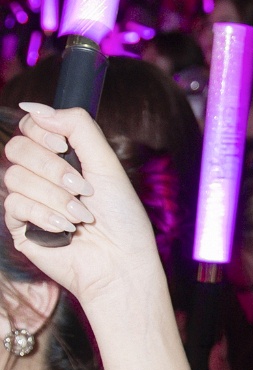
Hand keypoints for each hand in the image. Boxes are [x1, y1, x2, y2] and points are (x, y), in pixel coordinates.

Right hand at [4, 106, 161, 307]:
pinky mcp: (20, 225)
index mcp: (61, 156)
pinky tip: (65, 229)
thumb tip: (33, 106)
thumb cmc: (120, 217)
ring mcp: (28, 199)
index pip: (31, 126)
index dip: (42, 130)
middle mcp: (41, 175)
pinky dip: (45, 214)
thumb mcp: (105, 162)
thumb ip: (76, 126)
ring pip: (14, 176)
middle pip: (18, 148)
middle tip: (82, 189)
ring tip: (80, 216)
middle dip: (53, 169)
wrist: (119, 263)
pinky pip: (14, 203)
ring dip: (55, 196)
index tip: (65, 146)